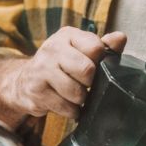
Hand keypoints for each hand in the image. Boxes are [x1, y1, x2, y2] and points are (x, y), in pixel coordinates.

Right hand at [6, 26, 126, 118]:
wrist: (24, 80)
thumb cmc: (61, 64)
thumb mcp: (80, 49)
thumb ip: (104, 45)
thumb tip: (121, 38)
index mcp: (67, 35)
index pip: (96, 48)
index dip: (100, 61)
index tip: (96, 66)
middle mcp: (52, 49)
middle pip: (87, 70)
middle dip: (91, 82)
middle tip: (86, 83)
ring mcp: (42, 70)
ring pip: (76, 92)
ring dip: (81, 98)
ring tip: (76, 94)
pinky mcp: (36, 91)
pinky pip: (66, 107)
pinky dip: (71, 110)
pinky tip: (67, 103)